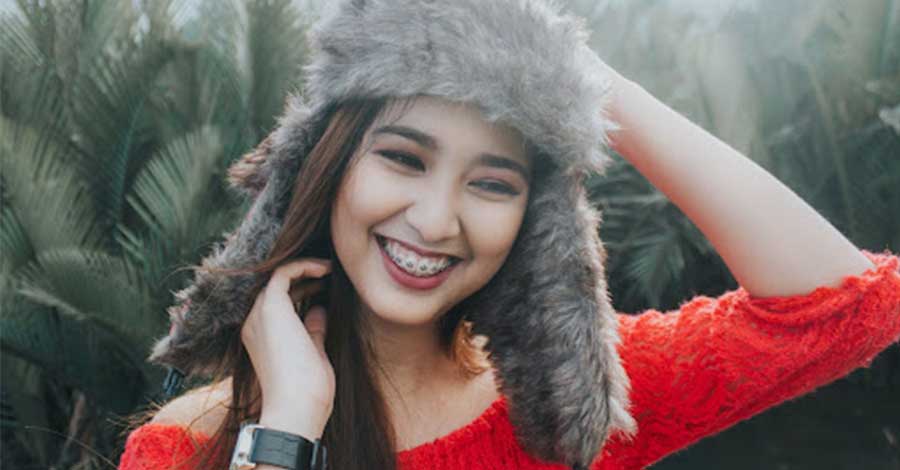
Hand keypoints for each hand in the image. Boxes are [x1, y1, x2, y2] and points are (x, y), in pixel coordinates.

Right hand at [241, 258, 333, 437]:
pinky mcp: (270, 306)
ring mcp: (259, 314)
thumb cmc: (308, 391)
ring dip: (304, 269)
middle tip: (330, 273)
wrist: (297, 407)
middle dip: (304, 277)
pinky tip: (324, 268)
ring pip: (278, 277)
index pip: (280, 303)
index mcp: (261, 337)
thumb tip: (319, 309)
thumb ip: (313, 330)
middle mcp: (254, 323)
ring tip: (329, 267)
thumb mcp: (313, 353)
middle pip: (277, 288)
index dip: (303, 290)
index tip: (327, 286)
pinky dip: (304, 266)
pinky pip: (283, 273)